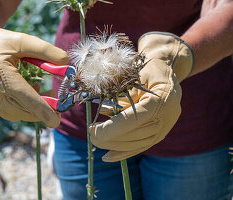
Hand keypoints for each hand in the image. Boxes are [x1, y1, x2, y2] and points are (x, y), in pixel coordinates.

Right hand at [0, 1, 67, 127]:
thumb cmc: (2, 42)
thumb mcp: (25, 41)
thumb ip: (47, 51)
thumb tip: (66, 62)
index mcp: (1, 74)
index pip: (25, 98)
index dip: (42, 110)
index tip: (56, 120)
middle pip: (23, 111)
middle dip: (43, 110)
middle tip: (56, 100)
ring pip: (17, 114)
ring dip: (34, 109)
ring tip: (45, 93)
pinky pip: (10, 112)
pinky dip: (24, 107)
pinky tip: (30, 92)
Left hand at [89, 32, 193, 161]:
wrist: (166, 70)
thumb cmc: (146, 68)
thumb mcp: (133, 74)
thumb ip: (120, 92)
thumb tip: (102, 109)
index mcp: (163, 98)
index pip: (134, 120)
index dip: (112, 128)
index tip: (93, 130)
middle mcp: (167, 116)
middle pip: (135, 135)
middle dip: (110, 138)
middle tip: (91, 134)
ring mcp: (165, 127)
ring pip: (137, 143)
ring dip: (114, 144)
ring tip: (96, 140)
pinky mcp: (161, 133)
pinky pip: (141, 146)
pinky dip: (123, 152)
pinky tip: (107, 156)